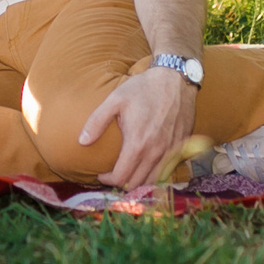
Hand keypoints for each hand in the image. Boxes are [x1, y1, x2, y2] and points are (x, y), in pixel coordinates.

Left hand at [79, 66, 203, 188]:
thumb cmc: (143, 88)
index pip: (121, 178)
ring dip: (138, 181)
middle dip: (121, 183)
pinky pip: (167, 171)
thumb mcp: (115, 99)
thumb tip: (82, 141)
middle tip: (112, 173)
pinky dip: (154, 174)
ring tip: (127, 171)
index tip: (101, 174)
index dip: (107, 180)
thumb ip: (96, 122)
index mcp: (138, 143)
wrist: (176, 79)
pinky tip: (145, 165)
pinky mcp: (181, 148)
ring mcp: (171, 152)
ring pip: (153, 181)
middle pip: (136, 184)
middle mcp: (156, 152)